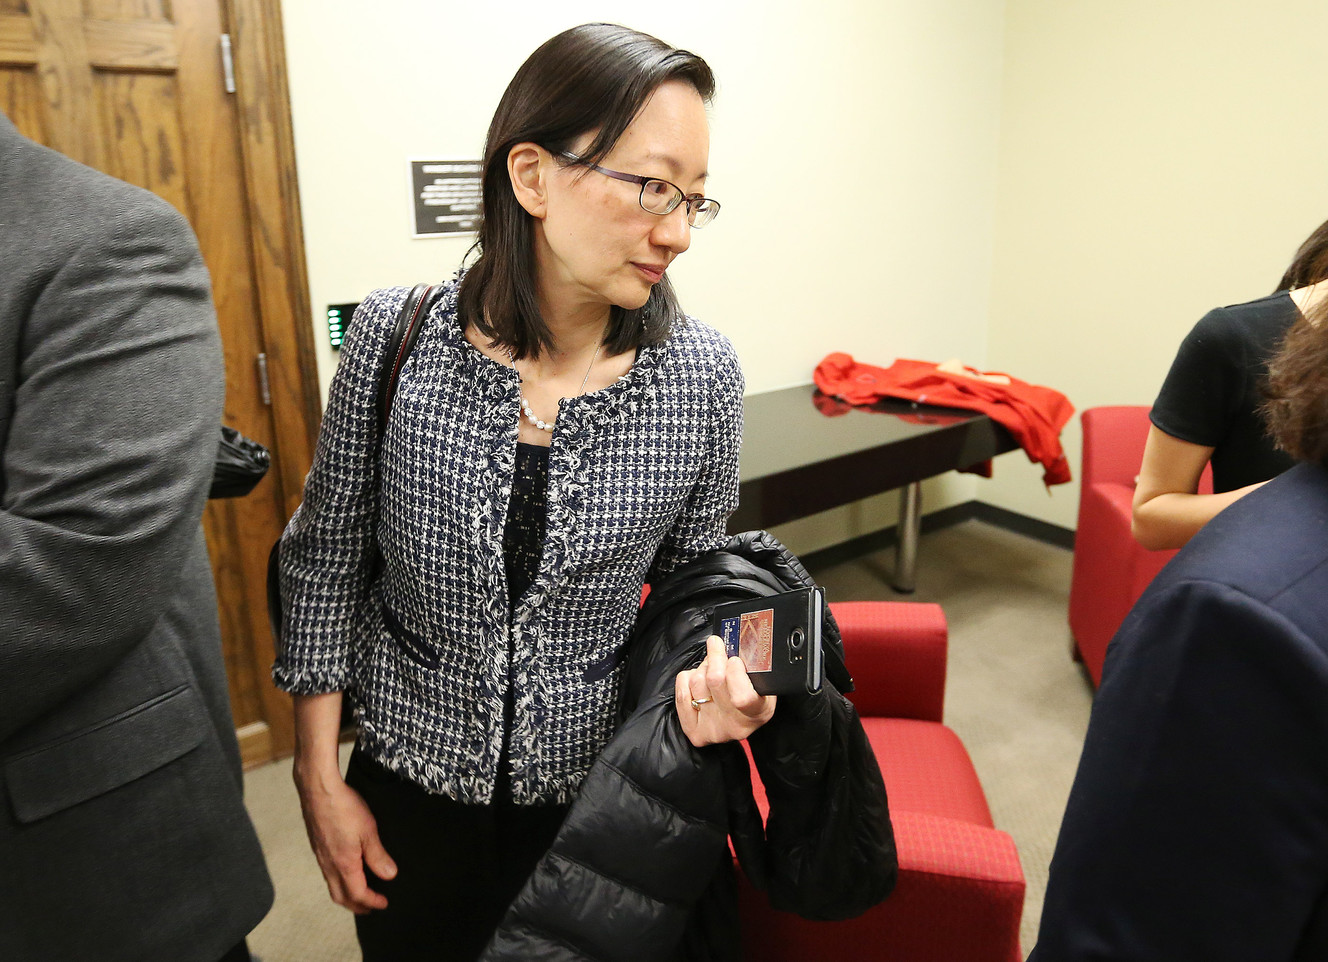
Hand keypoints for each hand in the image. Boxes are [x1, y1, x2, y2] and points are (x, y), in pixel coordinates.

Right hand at [294, 764, 396, 913]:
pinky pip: (327, 873)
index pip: (357, 894)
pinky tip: (346, 870)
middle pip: (340, 897)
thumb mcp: (368, 831)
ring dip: (346, 894)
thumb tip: (389, 876)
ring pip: (332, 885)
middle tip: (371, 907)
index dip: (372, 902)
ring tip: (359, 892)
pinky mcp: (317, 846)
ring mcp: (320, 856)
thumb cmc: (344, 807)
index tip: (384, 903)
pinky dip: (338, 881)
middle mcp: (329, 865)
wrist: (318, 789)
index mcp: (343, 864)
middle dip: (357, 906)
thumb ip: (378, 856)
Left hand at [675, 634, 775, 746]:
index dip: (735, 673)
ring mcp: (713, 730)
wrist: (737, 721)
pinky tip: (698, 679)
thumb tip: (732, 639)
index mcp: (758, 712)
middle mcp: (735, 726)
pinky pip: (682, 691)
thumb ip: (751, 664)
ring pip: (696, 682)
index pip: (742, 697)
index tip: (734, 659)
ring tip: (711, 668)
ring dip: (702, 667)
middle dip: (715, 657)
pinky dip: (687, 678)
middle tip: (717, 647)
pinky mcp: (694, 731)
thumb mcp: (762, 681)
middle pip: (715, 681)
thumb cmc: (751, 695)